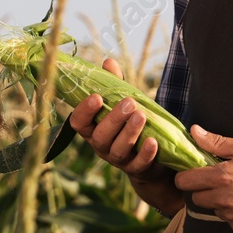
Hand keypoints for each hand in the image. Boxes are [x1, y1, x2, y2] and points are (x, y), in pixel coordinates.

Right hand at [69, 59, 171, 184]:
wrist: (151, 156)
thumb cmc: (130, 123)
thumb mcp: (122, 102)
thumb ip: (115, 84)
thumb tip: (108, 62)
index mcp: (93, 129)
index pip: (78, 123)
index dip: (84, 111)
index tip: (96, 97)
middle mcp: (101, 146)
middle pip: (100, 136)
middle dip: (114, 119)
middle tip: (129, 102)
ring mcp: (118, 160)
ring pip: (118, 150)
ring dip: (129, 132)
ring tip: (141, 115)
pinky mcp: (137, 169)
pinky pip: (139, 164)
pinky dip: (145, 153)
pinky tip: (153, 141)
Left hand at [173, 126, 232, 232]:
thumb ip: (217, 142)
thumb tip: (194, 132)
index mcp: (222, 177)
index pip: (185, 182)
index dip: (187, 177)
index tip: (194, 174)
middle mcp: (225, 200)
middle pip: (196, 198)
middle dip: (203, 190)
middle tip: (220, 182)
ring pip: (213, 210)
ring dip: (220, 202)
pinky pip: (228, 221)